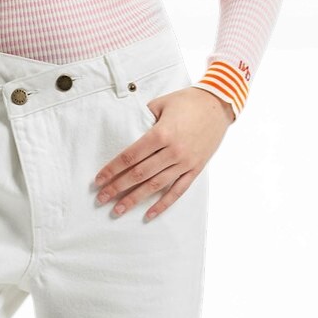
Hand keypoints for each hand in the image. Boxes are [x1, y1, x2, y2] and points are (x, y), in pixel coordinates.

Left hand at [92, 86, 233, 220]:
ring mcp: (184, 163)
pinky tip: (148, 215)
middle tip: (101, 198)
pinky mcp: (195, 170)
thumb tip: (127, 133)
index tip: (99, 180)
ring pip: (155, 186)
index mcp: (161, 134)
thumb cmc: (188, 101)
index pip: (130, 156)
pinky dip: (162, 205)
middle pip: (139, 174)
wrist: (219, 104)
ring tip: (117, 210)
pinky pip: (177, 191)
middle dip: (117, 188)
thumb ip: (143, 119)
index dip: (113, 169)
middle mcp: (172, 151)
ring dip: (134, 200)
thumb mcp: (162, 103)